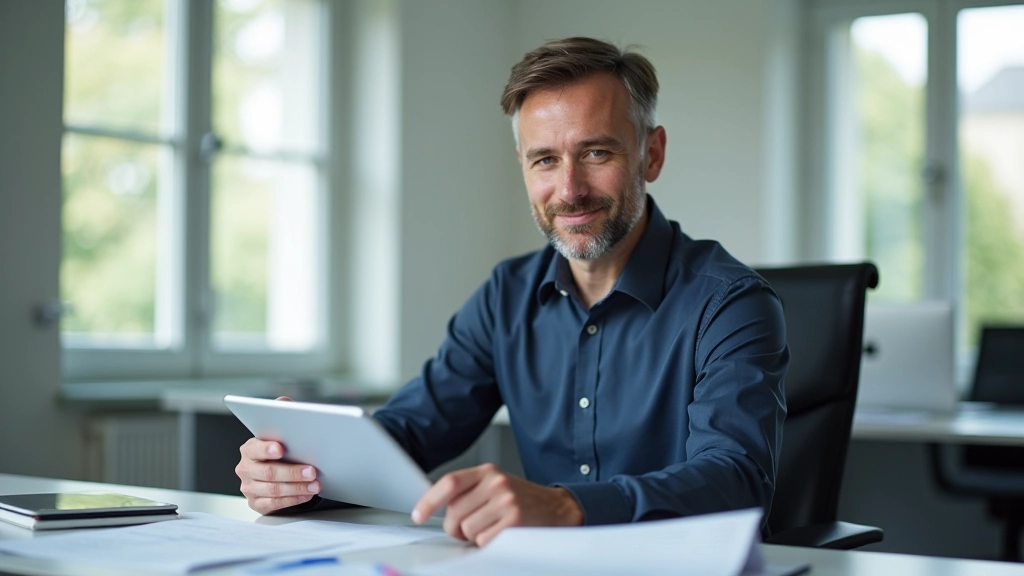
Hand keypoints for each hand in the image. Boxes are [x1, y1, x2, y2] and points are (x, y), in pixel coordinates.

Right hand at [235, 396, 320, 513]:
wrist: (274, 472)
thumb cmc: (280, 450)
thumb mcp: (280, 431)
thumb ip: (281, 413)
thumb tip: (284, 402)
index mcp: (249, 449)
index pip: (255, 448)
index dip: (267, 448)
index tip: (281, 448)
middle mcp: (246, 468)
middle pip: (268, 472)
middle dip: (292, 472)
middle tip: (312, 471)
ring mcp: (249, 487)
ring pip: (273, 490)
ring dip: (297, 488)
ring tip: (315, 484)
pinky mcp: (256, 503)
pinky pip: (275, 504)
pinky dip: (293, 499)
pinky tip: (306, 495)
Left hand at [411, 463, 582, 546]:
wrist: (558, 508)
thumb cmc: (522, 501)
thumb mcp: (495, 486)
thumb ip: (470, 492)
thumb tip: (437, 510)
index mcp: (487, 471)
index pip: (450, 483)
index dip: (429, 500)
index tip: (418, 515)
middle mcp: (496, 482)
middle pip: (454, 512)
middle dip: (456, 528)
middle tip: (468, 530)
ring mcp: (506, 500)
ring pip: (467, 529)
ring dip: (474, 537)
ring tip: (490, 530)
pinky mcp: (514, 520)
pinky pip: (483, 540)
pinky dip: (488, 543)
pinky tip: (500, 535)